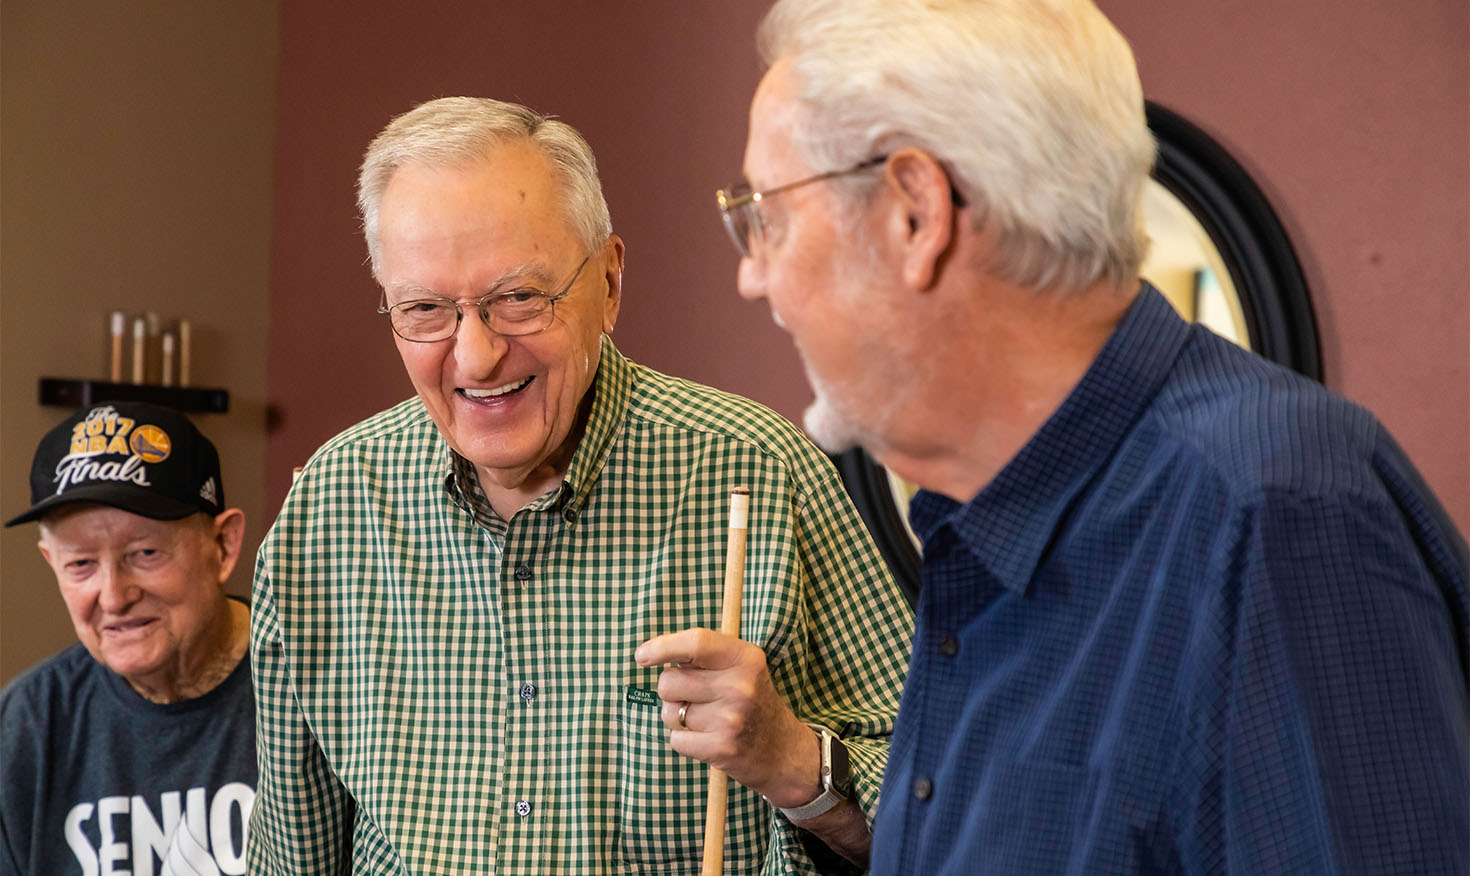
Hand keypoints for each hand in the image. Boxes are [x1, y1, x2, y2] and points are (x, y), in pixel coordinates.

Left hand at [635, 628, 820, 807]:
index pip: (695, 642)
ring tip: (705, 720)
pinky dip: (684, 740)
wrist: (784, 751)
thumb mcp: (742, 668)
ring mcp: (731, 718)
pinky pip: (676, 739)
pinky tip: (707, 739)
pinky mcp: (721, 748)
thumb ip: (705, 656)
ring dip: (677, 717)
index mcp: (745, 658)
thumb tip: (651, 654)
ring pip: (669, 712)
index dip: (661, 647)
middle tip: (695, 697)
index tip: (641, 656)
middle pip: (669, 681)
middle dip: (671, 690)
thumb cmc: (752, 702)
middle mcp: (740, 685)